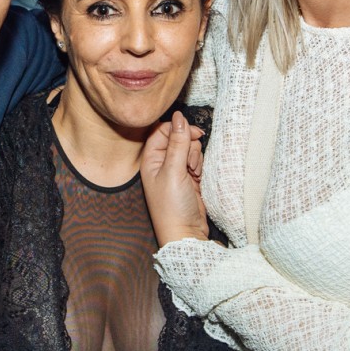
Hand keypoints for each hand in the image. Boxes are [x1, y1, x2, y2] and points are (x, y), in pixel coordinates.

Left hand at [142, 111, 208, 246]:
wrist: (185, 233)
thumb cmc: (172, 206)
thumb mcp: (174, 171)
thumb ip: (178, 143)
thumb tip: (179, 117)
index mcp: (150, 159)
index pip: (161, 130)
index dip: (177, 128)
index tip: (192, 132)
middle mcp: (161, 163)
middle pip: (178, 137)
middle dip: (189, 145)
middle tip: (190, 162)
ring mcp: (175, 170)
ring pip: (189, 148)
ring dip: (195, 156)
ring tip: (193, 173)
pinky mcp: (188, 177)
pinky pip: (195, 160)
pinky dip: (199, 165)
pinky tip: (198, 177)